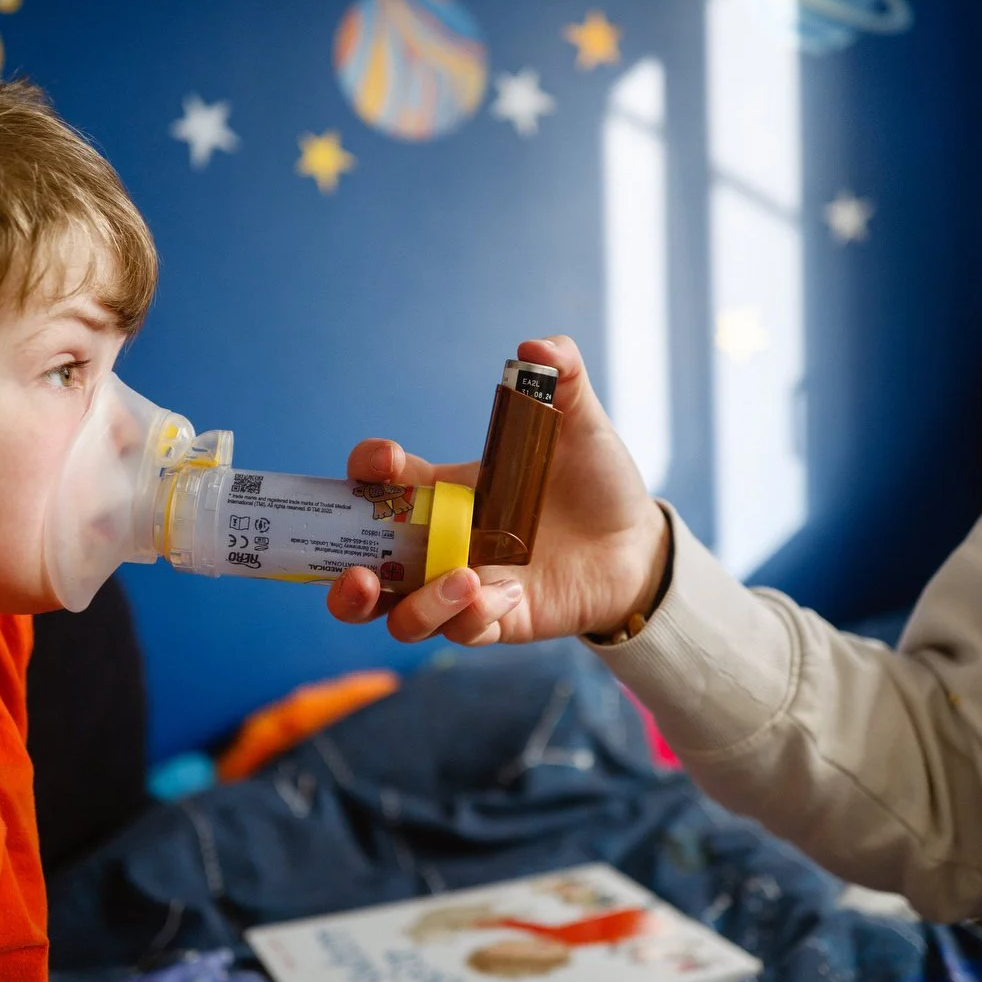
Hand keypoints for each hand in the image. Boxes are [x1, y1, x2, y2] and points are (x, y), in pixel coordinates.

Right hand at [326, 336, 669, 645]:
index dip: (366, 472)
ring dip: (418, 605)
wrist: (638, 543)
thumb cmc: (597, 481)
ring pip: (403, 617)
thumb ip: (561, 375)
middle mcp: (442, 544)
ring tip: (464, 578)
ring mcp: (464, 588)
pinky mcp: (496, 622)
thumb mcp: (580, 422)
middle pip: (362, 573)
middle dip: (343, 582)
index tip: (383, 462)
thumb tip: (533, 347)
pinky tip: (511, 595)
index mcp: (445, 492)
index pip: (378, 486)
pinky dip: (474, 617)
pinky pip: (463, 633)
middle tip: (358, 575)